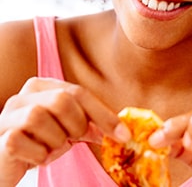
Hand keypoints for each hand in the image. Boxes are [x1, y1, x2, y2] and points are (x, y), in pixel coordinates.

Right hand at [0, 77, 130, 186]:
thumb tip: (120, 130)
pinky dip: (37, 155)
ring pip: (41, 118)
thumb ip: (90, 123)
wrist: (7, 161)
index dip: (103, 114)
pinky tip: (36, 157)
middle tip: (72, 139)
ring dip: (54, 141)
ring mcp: (9, 113)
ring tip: (50, 148)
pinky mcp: (0, 135)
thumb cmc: (41, 142)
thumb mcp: (69, 129)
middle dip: (76, 126)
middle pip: (62, 100)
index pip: (79, 93)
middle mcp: (25, 95)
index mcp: (44, 86)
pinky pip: (23, 141)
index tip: (123, 134)